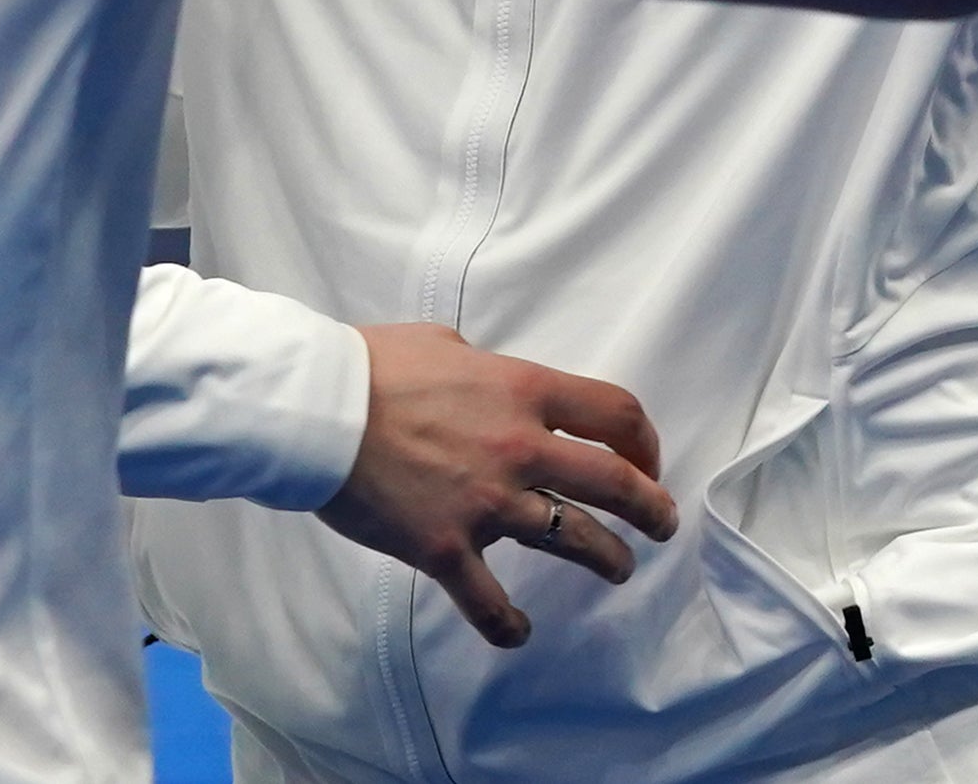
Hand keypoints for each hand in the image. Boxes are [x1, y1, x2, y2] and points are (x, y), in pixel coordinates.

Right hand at [312, 324, 676, 650]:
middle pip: (614, 483)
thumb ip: (481, 368)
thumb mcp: (442, 345)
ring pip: (574, 540)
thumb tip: (487, 378)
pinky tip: (520, 632)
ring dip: (607, 559)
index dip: (643, 440)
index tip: (645, 459)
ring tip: (618, 569)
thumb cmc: (369, 366)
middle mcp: (518, 447)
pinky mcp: (446, 548)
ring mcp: (486, 503)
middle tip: (662, 524)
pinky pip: (490, 601)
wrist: (315, 409)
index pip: (613, 412)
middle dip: (651, 508)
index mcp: (521, 390)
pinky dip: (509, 624)